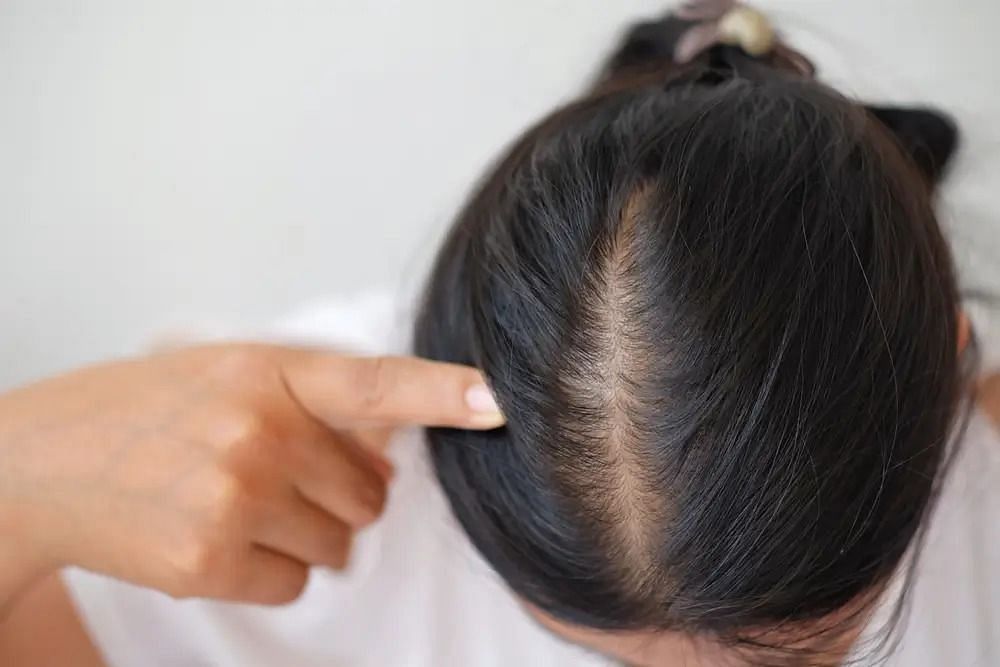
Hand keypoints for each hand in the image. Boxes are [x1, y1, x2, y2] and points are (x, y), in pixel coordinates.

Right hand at [0, 344, 502, 608]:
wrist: (42, 463)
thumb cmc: (142, 411)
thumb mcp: (226, 371)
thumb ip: (310, 395)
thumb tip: (387, 442)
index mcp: (269, 371)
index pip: (376, 384)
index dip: (443, 392)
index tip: (495, 401)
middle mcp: (258, 430)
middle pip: (371, 492)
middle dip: (341, 493)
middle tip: (278, 475)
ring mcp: (234, 497)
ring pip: (340, 542)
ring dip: (307, 533)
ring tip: (239, 501)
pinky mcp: (210, 560)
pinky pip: (297, 579)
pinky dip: (270, 568)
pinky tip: (219, 536)